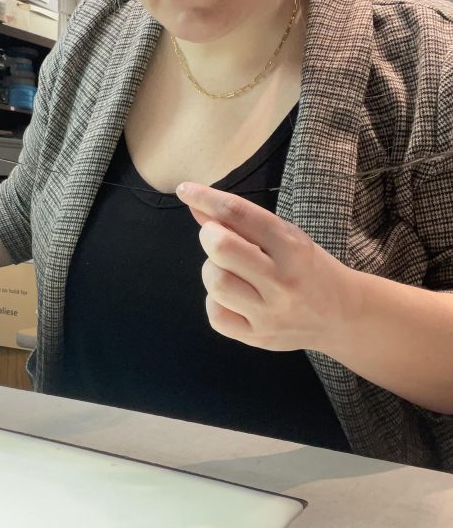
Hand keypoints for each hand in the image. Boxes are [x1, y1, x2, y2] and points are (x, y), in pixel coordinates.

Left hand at [175, 182, 361, 353]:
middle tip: (217, 237)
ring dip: (212, 269)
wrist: (343, 316)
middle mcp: (282, 281)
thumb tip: (194, 201)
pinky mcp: (259, 337)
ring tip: (229, 270)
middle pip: (220, 247)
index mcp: (292, 247)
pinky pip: (216, 315)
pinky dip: (215, 300)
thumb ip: (239, 220)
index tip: (185, 190)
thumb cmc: (307, 267)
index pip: (238, 213)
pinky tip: (232, 296)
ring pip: (216, 282)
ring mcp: (271, 313)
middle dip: (209, 235)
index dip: (205, 197)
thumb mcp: (284, 236)